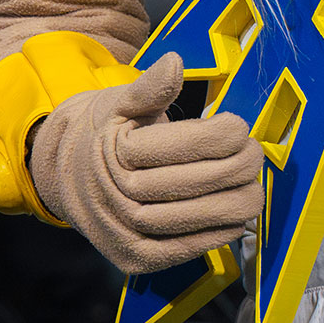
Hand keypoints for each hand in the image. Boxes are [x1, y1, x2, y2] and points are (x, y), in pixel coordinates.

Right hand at [28, 54, 265, 274]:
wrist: (68, 179)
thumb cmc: (105, 135)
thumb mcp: (119, 103)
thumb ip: (150, 87)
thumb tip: (175, 63)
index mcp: (114, 152)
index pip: (180, 145)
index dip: (221, 136)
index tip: (241, 127)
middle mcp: (115, 196)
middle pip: (191, 184)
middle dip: (236, 169)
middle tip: (255, 156)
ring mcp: (122, 232)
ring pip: (190, 220)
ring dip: (233, 205)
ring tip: (254, 189)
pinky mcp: (133, 259)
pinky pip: (182, 251)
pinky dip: (215, 236)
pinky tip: (236, 219)